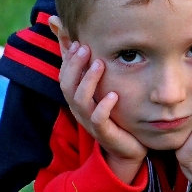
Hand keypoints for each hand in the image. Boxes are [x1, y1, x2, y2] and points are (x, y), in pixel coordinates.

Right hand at [60, 42, 146, 168]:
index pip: (64, 77)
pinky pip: (98, 120)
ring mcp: (90, 122)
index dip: (68, 60)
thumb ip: (95, 73)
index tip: (77, 42)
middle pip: (67, 86)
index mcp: (78, 100)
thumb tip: (90, 48)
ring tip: (99, 64)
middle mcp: (80, 110)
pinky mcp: (104, 133)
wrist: (127, 149)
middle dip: (74, 65)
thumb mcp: (103, 93)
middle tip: (85, 48)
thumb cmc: (116, 117)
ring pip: (80, 101)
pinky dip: (104, 107)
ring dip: (88, 81)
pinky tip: (114, 95)